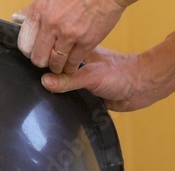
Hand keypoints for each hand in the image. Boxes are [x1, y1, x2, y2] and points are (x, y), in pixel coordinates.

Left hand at [14, 0, 132, 74]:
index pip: (25, 43)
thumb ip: (32, 9)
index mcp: (41, 10)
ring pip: (56, 63)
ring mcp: (69, 34)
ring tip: (60, 64)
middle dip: (42, 62)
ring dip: (57, 66)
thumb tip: (17, 19)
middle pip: (38, 57)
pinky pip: (74, 63)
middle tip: (47, 60)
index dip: (29, 51)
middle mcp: (52, 23)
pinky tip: (72, 64)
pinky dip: (71, 66)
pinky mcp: (86, 42)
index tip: (35, 52)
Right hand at [39, 47, 166, 111]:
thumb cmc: (122, 74)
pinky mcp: (90, 97)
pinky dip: (72, 107)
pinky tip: (62, 112)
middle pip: (58, 76)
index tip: (32, 76)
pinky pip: (75, 103)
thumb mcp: (91, 76)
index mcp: (78, 54)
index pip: (54, 59)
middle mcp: (80, 68)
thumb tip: (45, 81)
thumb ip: (68, 80)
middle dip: (50, 84)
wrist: (142, 88)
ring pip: (66, 90)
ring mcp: (85, 83)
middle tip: (38, 93)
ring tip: (47, 104)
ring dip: (61, 97)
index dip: (44, 66)